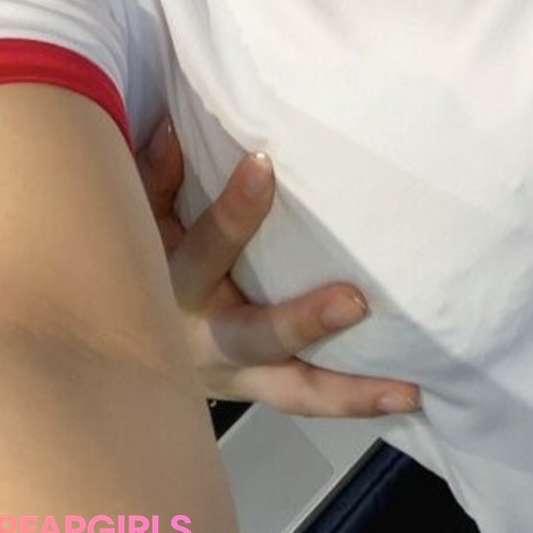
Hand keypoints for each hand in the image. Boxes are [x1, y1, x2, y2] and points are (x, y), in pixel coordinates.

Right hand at [137, 118, 419, 416]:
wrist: (124, 352)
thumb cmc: (146, 263)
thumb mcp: (141, 218)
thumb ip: (156, 179)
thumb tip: (172, 129)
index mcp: (176, 287)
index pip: (206, 248)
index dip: (233, 209)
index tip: (264, 164)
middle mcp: (207, 341)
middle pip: (255, 338)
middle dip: (303, 322)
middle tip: (355, 301)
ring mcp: (238, 377)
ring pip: (295, 392)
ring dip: (350, 393)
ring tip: (407, 391)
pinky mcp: (263, 392)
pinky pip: (308, 401)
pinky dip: (352, 403)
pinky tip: (408, 395)